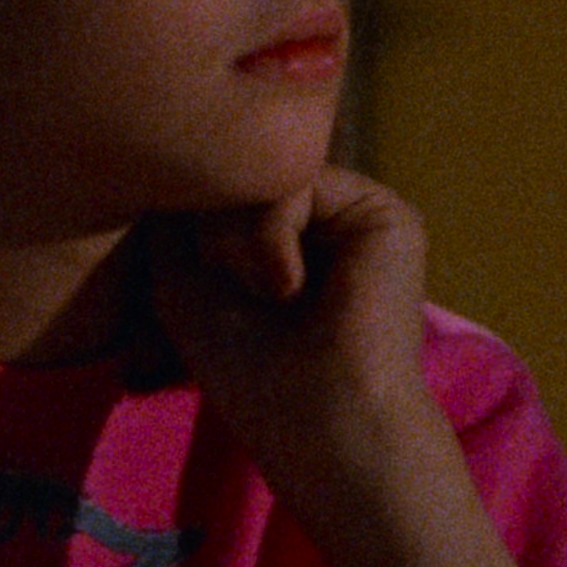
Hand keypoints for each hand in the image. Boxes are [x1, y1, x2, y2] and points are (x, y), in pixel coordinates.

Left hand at [147, 167, 453, 534]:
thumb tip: (189, 143)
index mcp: (282, 246)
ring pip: (258, 173)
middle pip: (233, 175)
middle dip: (208, 233)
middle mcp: (322, 226)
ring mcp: (356, 217)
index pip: (213, 193)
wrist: (318, 422)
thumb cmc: (249, 374)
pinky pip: (294, 179)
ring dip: (233, 236)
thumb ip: (182, 209)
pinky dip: (267, 233)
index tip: (197, 297)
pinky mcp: (384, 216)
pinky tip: (288, 287)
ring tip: (264, 295)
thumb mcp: (182, 279)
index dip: (185, 234)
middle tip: (235, 297)